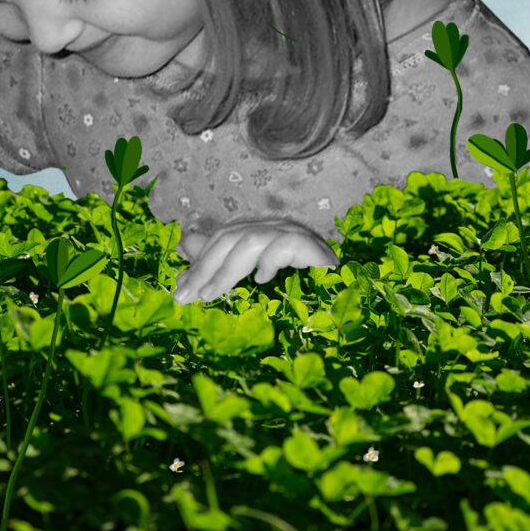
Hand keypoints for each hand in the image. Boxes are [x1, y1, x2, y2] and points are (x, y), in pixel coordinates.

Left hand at [174, 217, 338, 304]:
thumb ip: (224, 260)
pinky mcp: (313, 246)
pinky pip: (286, 244)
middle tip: (184, 297)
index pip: (222, 239)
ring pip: (251, 240)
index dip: (199, 262)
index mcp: (262, 234)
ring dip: (227, 269)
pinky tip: (262, 280)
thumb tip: (184, 243)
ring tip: (209, 296)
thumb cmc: (305, 294)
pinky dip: (270, 261)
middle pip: (231, 237)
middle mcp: (276, 230)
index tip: (179, 292)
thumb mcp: (257, 278)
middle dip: (204, 267)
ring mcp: (295, 235)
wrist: (350, 300)